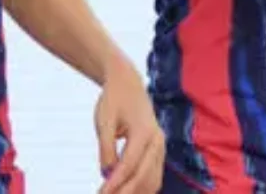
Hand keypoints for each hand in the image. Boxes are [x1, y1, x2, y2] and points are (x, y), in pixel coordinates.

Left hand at [94, 59, 164, 193]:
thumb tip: (107, 174)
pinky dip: (142, 186)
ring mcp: (160, 146)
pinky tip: (126, 191)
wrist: (128, 83)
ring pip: (152, 180)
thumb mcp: (104, 121)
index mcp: (144, 131)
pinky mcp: (158, 150)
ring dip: (135, 192)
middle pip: (143, 176)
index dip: (115, 183)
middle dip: (125, 192)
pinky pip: (154, 175)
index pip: (129, 165)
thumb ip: (106, 148)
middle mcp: (157, 141)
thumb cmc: (114, 99)